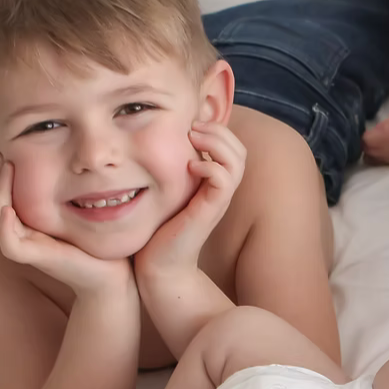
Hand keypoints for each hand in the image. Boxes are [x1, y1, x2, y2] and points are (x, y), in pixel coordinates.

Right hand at [0, 159, 132, 296]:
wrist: (112, 271)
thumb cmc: (93, 238)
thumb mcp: (74, 207)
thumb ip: (63, 187)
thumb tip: (63, 155)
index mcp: (25, 222)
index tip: (7, 150)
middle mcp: (20, 234)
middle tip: (5, 155)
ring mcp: (26, 246)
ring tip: (8, 169)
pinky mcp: (35, 258)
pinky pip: (9, 243)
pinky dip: (4, 225)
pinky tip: (7, 209)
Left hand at [135, 120, 245, 279]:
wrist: (158, 266)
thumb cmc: (156, 229)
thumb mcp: (163, 192)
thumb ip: (167, 169)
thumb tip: (149, 141)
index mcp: (212, 182)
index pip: (230, 145)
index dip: (215, 128)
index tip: (189, 122)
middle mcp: (220, 189)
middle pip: (239, 149)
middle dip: (219, 130)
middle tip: (192, 125)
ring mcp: (218, 200)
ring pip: (237, 160)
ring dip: (218, 142)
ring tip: (194, 137)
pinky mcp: (210, 210)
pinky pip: (224, 180)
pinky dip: (211, 166)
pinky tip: (190, 165)